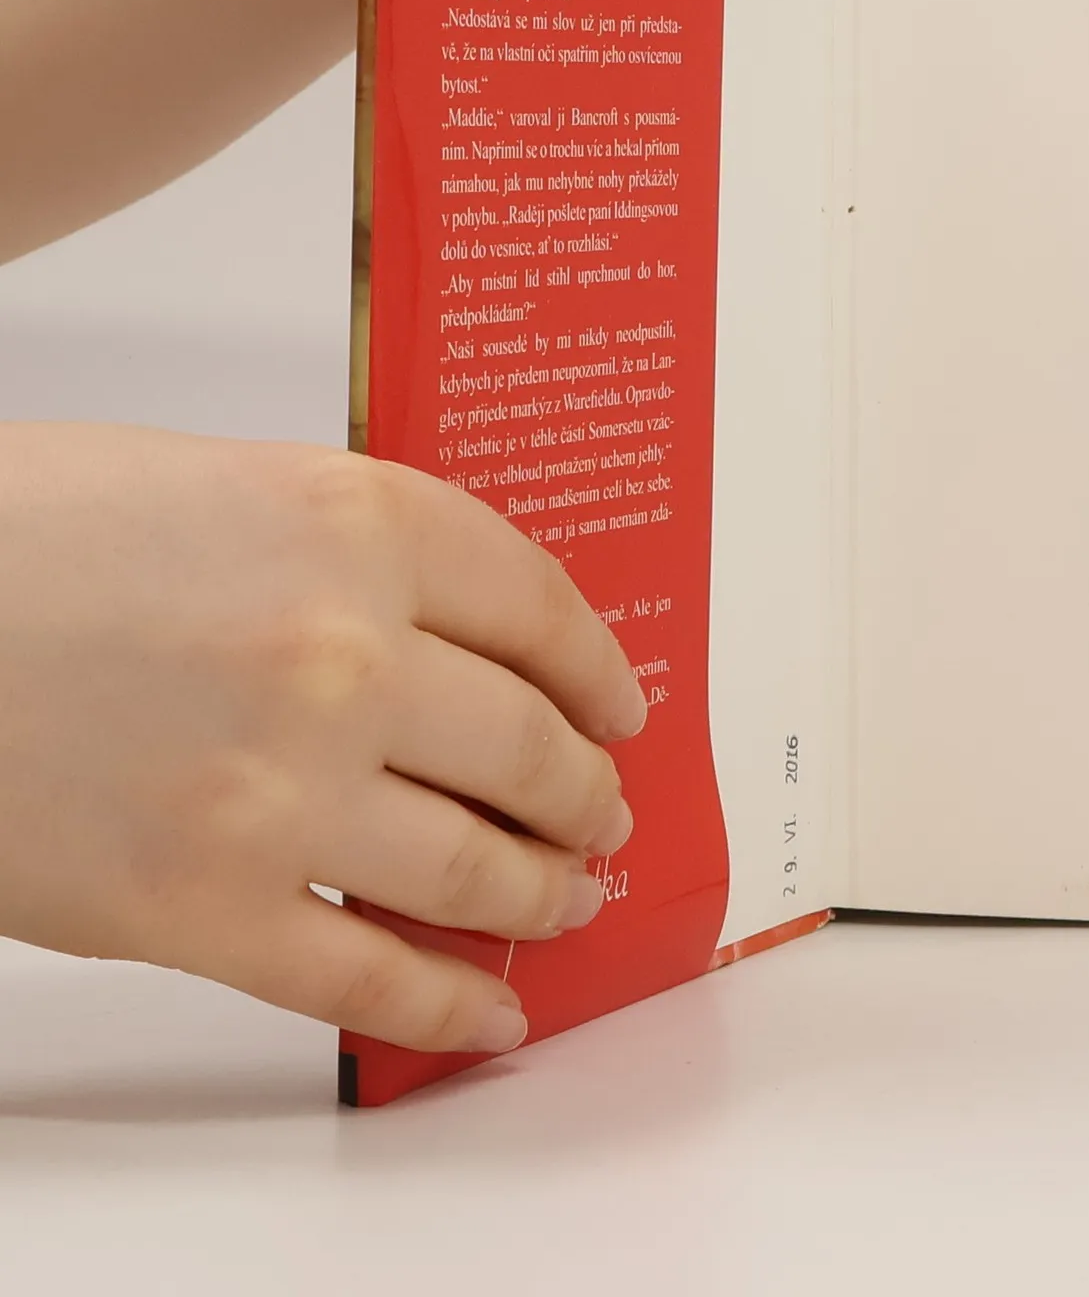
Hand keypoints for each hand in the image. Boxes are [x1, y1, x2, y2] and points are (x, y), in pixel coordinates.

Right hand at [0, 424, 642, 1053]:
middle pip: (528, 743)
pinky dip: (449, 1001)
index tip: (621, 701)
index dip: (599, 666)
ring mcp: (281, 791)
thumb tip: (464, 641)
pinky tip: (493, 1007)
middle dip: (584, 790)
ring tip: (568, 896)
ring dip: (543, 891)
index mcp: (356, 523)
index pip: (539, 607)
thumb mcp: (224, 488)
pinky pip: (368, 977)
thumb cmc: (26, 539)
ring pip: (474, 867)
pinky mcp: (200, 909)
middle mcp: (345, 655)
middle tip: (604, 810)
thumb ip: (356, 556)